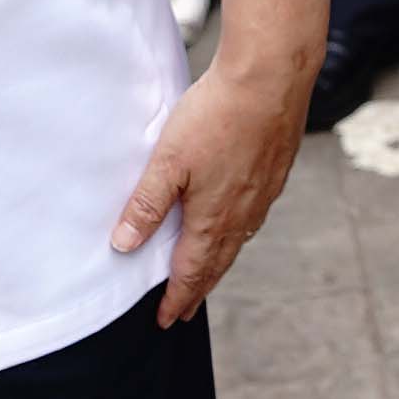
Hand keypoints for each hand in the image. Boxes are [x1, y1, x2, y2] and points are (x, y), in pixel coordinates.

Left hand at [112, 45, 313, 325]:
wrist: (271, 79)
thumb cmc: (216, 116)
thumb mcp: (167, 162)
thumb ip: (145, 206)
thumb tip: (123, 246)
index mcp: (213, 219)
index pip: (191, 271)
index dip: (176, 298)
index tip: (165, 320)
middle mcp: (243, 215)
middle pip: (217, 264)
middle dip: (198, 289)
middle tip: (184, 311)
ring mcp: (264, 195)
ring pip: (238, 241)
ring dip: (219, 263)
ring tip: (208, 274)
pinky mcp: (275, 172)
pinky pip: (254, 217)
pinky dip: (239, 233)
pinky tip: (238, 223)